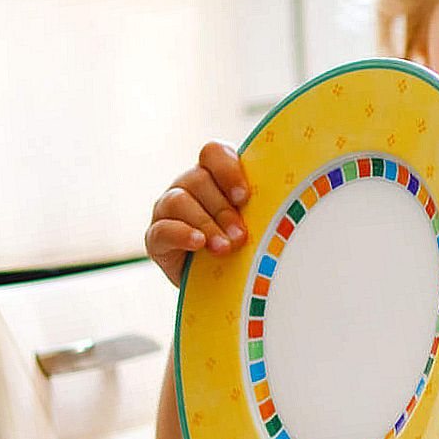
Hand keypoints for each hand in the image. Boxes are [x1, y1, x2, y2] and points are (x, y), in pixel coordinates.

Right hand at [145, 142, 250, 285]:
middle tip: (240, 236)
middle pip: (198, 179)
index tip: (244, 197)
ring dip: (205, 224)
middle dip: (223, 209)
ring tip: (223, 248)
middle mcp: (188, 186)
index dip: (228, 170)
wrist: (219, 286)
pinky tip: (198, 243)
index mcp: (213, 176)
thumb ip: (261, 209)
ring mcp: (167, 209)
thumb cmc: (242, 249)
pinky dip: (181, 234)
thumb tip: (282, 209)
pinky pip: (163, 229)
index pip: (213, 153)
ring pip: (179, 201)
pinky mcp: (156, 237)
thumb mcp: (255, 224)